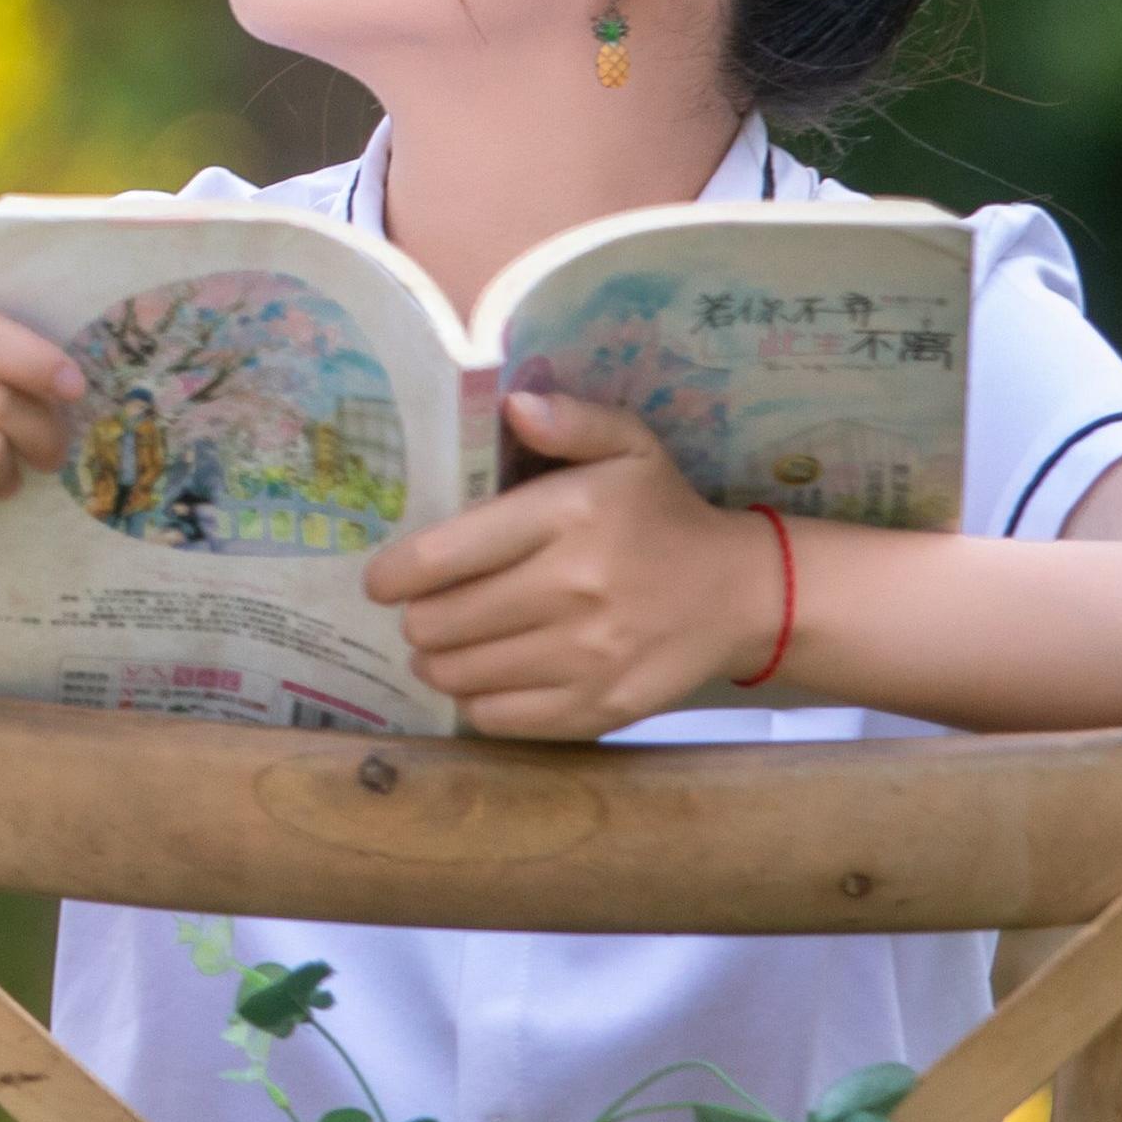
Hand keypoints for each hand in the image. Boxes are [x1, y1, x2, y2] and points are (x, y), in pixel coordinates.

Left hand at [362, 392, 773, 738]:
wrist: (740, 595)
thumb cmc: (664, 514)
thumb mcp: (629, 445)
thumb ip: (570, 419)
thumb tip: (512, 404)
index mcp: (568, 516)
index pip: (445, 555)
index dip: (394, 574)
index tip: (380, 581)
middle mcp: (574, 589)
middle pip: (442, 622)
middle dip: (417, 619)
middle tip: (422, 612)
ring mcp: (588, 656)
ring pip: (461, 674)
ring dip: (437, 662)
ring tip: (443, 646)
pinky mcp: (600, 707)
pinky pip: (500, 717)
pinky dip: (475, 702)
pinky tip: (481, 679)